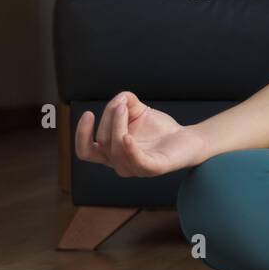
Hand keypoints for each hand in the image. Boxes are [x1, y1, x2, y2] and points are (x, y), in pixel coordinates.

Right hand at [75, 91, 208, 177]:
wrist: (187, 138)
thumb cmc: (158, 128)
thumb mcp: (137, 110)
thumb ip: (123, 101)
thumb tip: (118, 100)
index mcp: (111, 153)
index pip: (86, 151)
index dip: (81, 134)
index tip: (88, 114)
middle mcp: (120, 163)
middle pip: (102, 143)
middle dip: (108, 120)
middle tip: (121, 104)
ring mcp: (136, 168)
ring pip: (116, 150)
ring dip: (117, 125)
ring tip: (125, 108)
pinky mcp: (154, 168)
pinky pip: (137, 162)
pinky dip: (129, 150)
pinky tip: (128, 137)